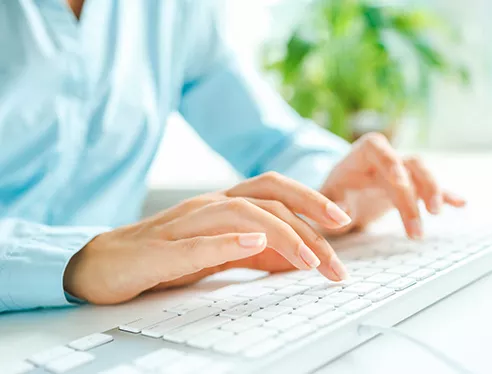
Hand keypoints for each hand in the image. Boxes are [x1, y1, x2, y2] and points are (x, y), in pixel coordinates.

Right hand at [64, 172, 351, 303]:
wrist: (105, 265)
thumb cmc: (167, 256)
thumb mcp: (223, 252)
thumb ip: (257, 251)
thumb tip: (300, 258)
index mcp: (225, 204)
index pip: (275, 192)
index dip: (311, 201)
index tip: (344, 222)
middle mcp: (209, 204)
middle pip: (266, 192)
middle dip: (309, 207)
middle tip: (342, 230)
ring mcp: (185, 223)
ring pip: (240, 213)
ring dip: (281, 234)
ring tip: (310, 260)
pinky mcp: (162, 249)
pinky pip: (197, 241)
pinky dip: (228, 241)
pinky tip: (254, 242)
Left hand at [320, 133, 465, 238]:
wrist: (343, 194)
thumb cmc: (333, 192)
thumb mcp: (326, 197)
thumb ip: (331, 203)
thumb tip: (342, 213)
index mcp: (363, 153)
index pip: (379, 148)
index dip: (391, 161)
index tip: (400, 181)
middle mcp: (387, 157)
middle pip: (408, 165)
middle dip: (414, 192)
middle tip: (417, 223)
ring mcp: (403, 170)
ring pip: (423, 173)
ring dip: (432, 192)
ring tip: (436, 214)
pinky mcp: (413, 186)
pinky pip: (432, 188)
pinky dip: (446, 195)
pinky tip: (461, 203)